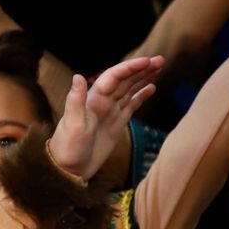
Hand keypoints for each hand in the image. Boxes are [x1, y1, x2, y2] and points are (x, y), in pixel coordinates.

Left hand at [46, 56, 162, 181]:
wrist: (69, 168)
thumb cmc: (68, 147)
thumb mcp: (72, 124)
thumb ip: (75, 100)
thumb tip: (78, 76)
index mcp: (93, 99)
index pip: (114, 77)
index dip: (130, 68)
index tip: (147, 61)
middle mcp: (102, 102)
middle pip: (124, 80)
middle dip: (141, 69)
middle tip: (160, 59)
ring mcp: (110, 112)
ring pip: (129, 90)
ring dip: (143, 78)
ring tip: (158, 68)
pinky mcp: (116, 124)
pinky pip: (131, 105)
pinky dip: (141, 96)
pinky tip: (151, 87)